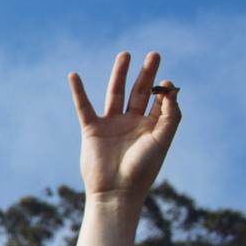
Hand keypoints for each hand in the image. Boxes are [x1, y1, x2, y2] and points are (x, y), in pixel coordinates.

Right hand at [69, 50, 179, 208]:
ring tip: (125, 54)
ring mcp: (111, 124)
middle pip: (139, 91)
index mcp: (151, 126)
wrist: (116, 190)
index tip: (166, 82)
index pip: (159, 100)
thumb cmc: (143, 169)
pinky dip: (78, 91)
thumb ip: (170, 113)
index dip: (164, 89)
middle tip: (154, 54)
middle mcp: (131, 122)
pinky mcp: (91, 129)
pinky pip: (84, 106)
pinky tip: (74, 76)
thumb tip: (170, 87)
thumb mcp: (162, 139)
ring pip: (115, 93)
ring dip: (120, 73)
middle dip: (146, 73)